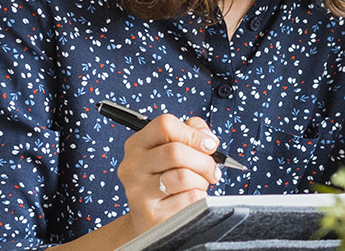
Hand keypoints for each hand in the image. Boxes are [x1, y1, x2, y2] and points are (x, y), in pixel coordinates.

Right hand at [116, 114, 222, 239]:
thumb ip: (191, 134)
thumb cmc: (167, 180)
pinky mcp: (150, 214)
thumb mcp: (173, 151)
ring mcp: (138, 191)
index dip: (193, 133)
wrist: (151, 221)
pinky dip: (199, 198)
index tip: (209, 145)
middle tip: (212, 171)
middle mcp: (132, 166)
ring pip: (183, 176)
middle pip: (176, 151)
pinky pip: (189, 198)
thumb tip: (207, 138)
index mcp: (137, 144)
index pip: (165, 124)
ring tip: (198, 185)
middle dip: (204, 160)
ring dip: (201, 181)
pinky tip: (190, 200)